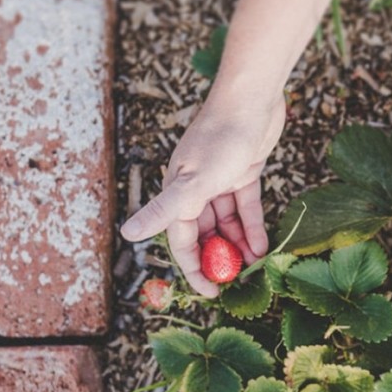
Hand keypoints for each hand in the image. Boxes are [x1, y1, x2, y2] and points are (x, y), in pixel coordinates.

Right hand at [120, 92, 284, 296]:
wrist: (251, 98)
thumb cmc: (221, 137)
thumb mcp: (194, 180)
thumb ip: (165, 210)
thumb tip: (128, 233)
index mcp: (178, 191)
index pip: (182, 240)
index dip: (194, 268)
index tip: (212, 292)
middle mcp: (196, 188)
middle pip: (206, 233)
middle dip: (220, 257)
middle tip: (238, 282)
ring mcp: (220, 179)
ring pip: (227, 221)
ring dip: (239, 243)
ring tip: (254, 266)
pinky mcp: (244, 171)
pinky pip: (246, 206)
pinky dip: (253, 224)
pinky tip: (264, 244)